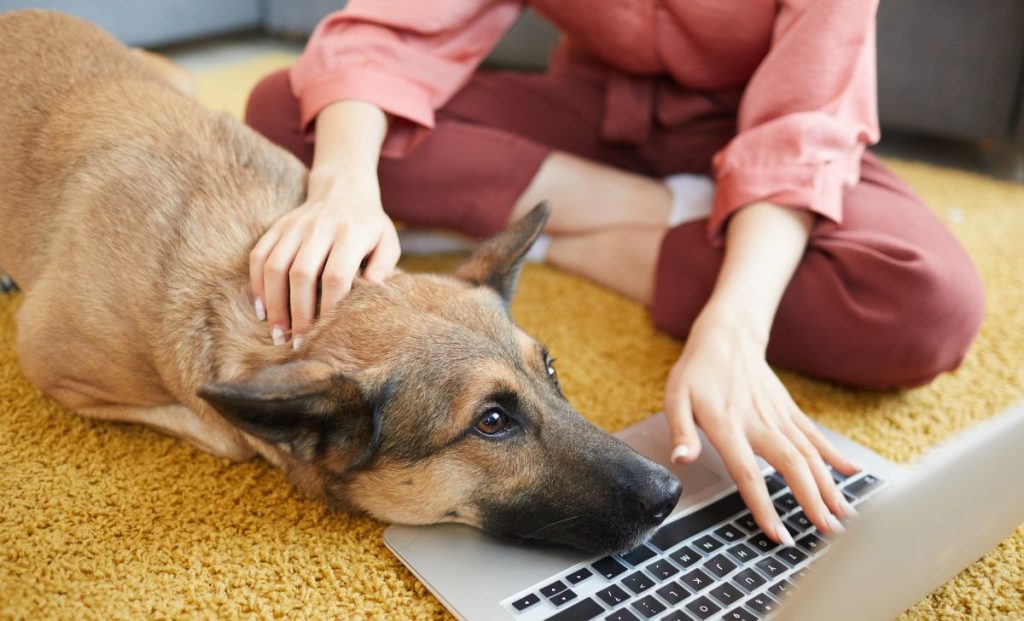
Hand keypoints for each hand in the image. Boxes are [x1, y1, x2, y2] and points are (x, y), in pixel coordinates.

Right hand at [248, 170, 399, 347]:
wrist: (343, 187)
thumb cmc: (369, 225)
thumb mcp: (387, 241)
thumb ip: (383, 268)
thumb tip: (370, 296)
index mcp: (350, 233)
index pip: (336, 275)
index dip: (329, 306)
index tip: (328, 331)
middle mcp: (319, 228)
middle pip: (301, 274)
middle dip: (298, 313)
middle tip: (297, 342)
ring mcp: (294, 226)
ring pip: (275, 267)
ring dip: (274, 304)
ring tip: (277, 334)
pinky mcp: (277, 227)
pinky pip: (259, 256)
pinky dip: (256, 285)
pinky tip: (261, 310)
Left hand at [665, 301, 859, 544]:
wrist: (726, 337)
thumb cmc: (697, 373)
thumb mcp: (675, 398)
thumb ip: (681, 432)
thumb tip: (681, 460)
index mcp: (728, 426)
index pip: (748, 474)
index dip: (763, 506)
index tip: (778, 534)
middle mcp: (760, 423)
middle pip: (792, 467)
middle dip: (812, 501)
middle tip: (829, 533)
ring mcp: (779, 417)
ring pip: (810, 455)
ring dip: (829, 486)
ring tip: (844, 515)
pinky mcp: (789, 410)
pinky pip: (815, 436)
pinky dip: (834, 455)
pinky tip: (852, 474)